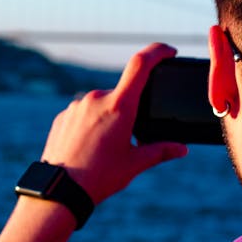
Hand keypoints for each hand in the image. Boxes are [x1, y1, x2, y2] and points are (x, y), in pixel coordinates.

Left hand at [41, 43, 187, 203]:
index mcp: (119, 107)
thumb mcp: (135, 164)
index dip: (157, 52)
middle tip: (129, 138)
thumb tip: (182, 149)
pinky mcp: (63, 116)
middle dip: (129, 110)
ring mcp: (77, 106)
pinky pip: (83, 114)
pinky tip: (89, 148)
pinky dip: (91, 125)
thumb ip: (161, 151)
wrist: (60, 191)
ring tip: (105, 149)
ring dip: (108, 118)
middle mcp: (96, 99)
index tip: (168, 51)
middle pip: (122, 93)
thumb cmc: (100, 178)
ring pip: (101, 104)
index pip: (140, 65)